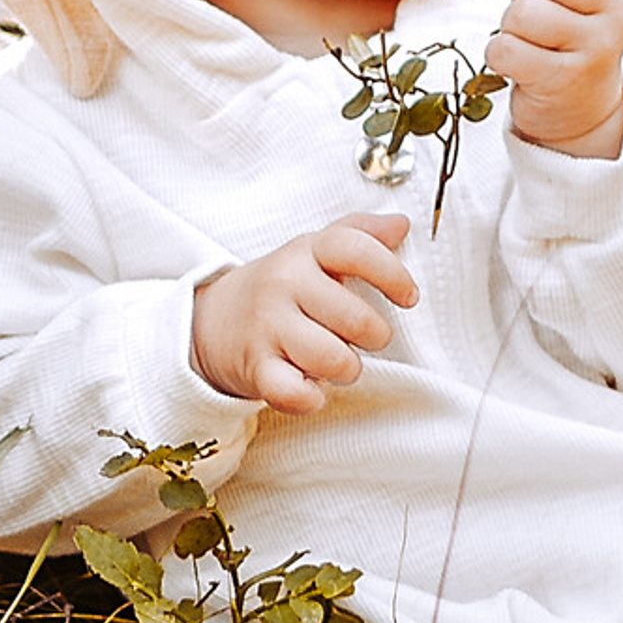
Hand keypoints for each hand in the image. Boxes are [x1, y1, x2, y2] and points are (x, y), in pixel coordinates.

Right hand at [190, 212, 414, 412]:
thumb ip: (361, 234)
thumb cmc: (283, 287)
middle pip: (355, 318)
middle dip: (375, 336)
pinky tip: (313, 386)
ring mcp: (267, 327)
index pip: (355, 249)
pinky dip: (312, 398)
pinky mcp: (256, 368)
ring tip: (340, 361)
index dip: (392, 274)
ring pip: (333, 359)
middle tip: (366, 337)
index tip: (409, 297)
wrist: (213, 320)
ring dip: (348, 368)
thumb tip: (401, 225)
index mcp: (306, 251)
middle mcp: (284, 284)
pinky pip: (296, 393)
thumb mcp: (316, 250)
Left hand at [486, 0, 622, 157]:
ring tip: (524, 44)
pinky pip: (509, 49)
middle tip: (528, 19)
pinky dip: (498, 55)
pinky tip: (516, 66)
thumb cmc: (560, 43)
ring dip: (509, 27)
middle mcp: (616, 16)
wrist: (579, 113)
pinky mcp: (567, 80)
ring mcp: (597, 50)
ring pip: (526, 14)